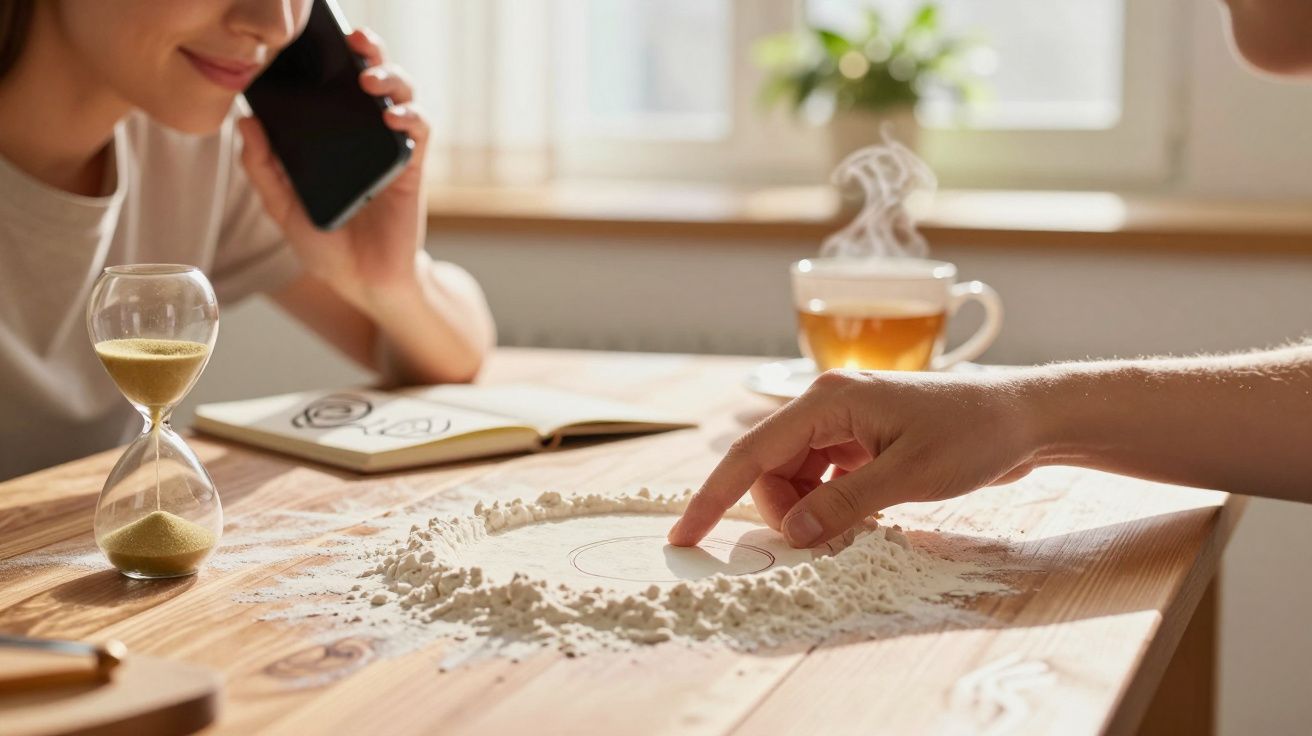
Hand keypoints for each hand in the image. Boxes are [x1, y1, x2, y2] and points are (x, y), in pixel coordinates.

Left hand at [237, 28, 429, 311]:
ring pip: (401, 95)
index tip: (311, 39)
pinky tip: (392, 116)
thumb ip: (264, 170)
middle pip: (372, 78)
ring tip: (369, 77)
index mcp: (333, 138)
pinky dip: (409, 116)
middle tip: (353, 37)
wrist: (365, 284)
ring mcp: (390, 150)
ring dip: (390, 77)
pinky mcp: (412, 169)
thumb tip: (244, 124)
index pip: (333, 86)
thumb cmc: (329, 247)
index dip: (329, 57)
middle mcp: (364, 136)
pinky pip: (419, 131)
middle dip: (368, 51)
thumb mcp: (284, 209)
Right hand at [668, 369, 1040, 548]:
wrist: (1024, 417)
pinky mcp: (860, 439)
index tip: (684, 535)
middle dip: (783, 513)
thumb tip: (791, 534)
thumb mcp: (908, 477)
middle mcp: (826, 405)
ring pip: (794, 477)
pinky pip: (821, 477)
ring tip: (853, 527)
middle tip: (822, 542)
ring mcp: (843, 422)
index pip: (751, 453)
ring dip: (808, 511)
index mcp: (828, 401)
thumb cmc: (974, 435)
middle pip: (769, 470)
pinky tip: (861, 515)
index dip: (712, 497)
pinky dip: (829, 504)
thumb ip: (843, 506)